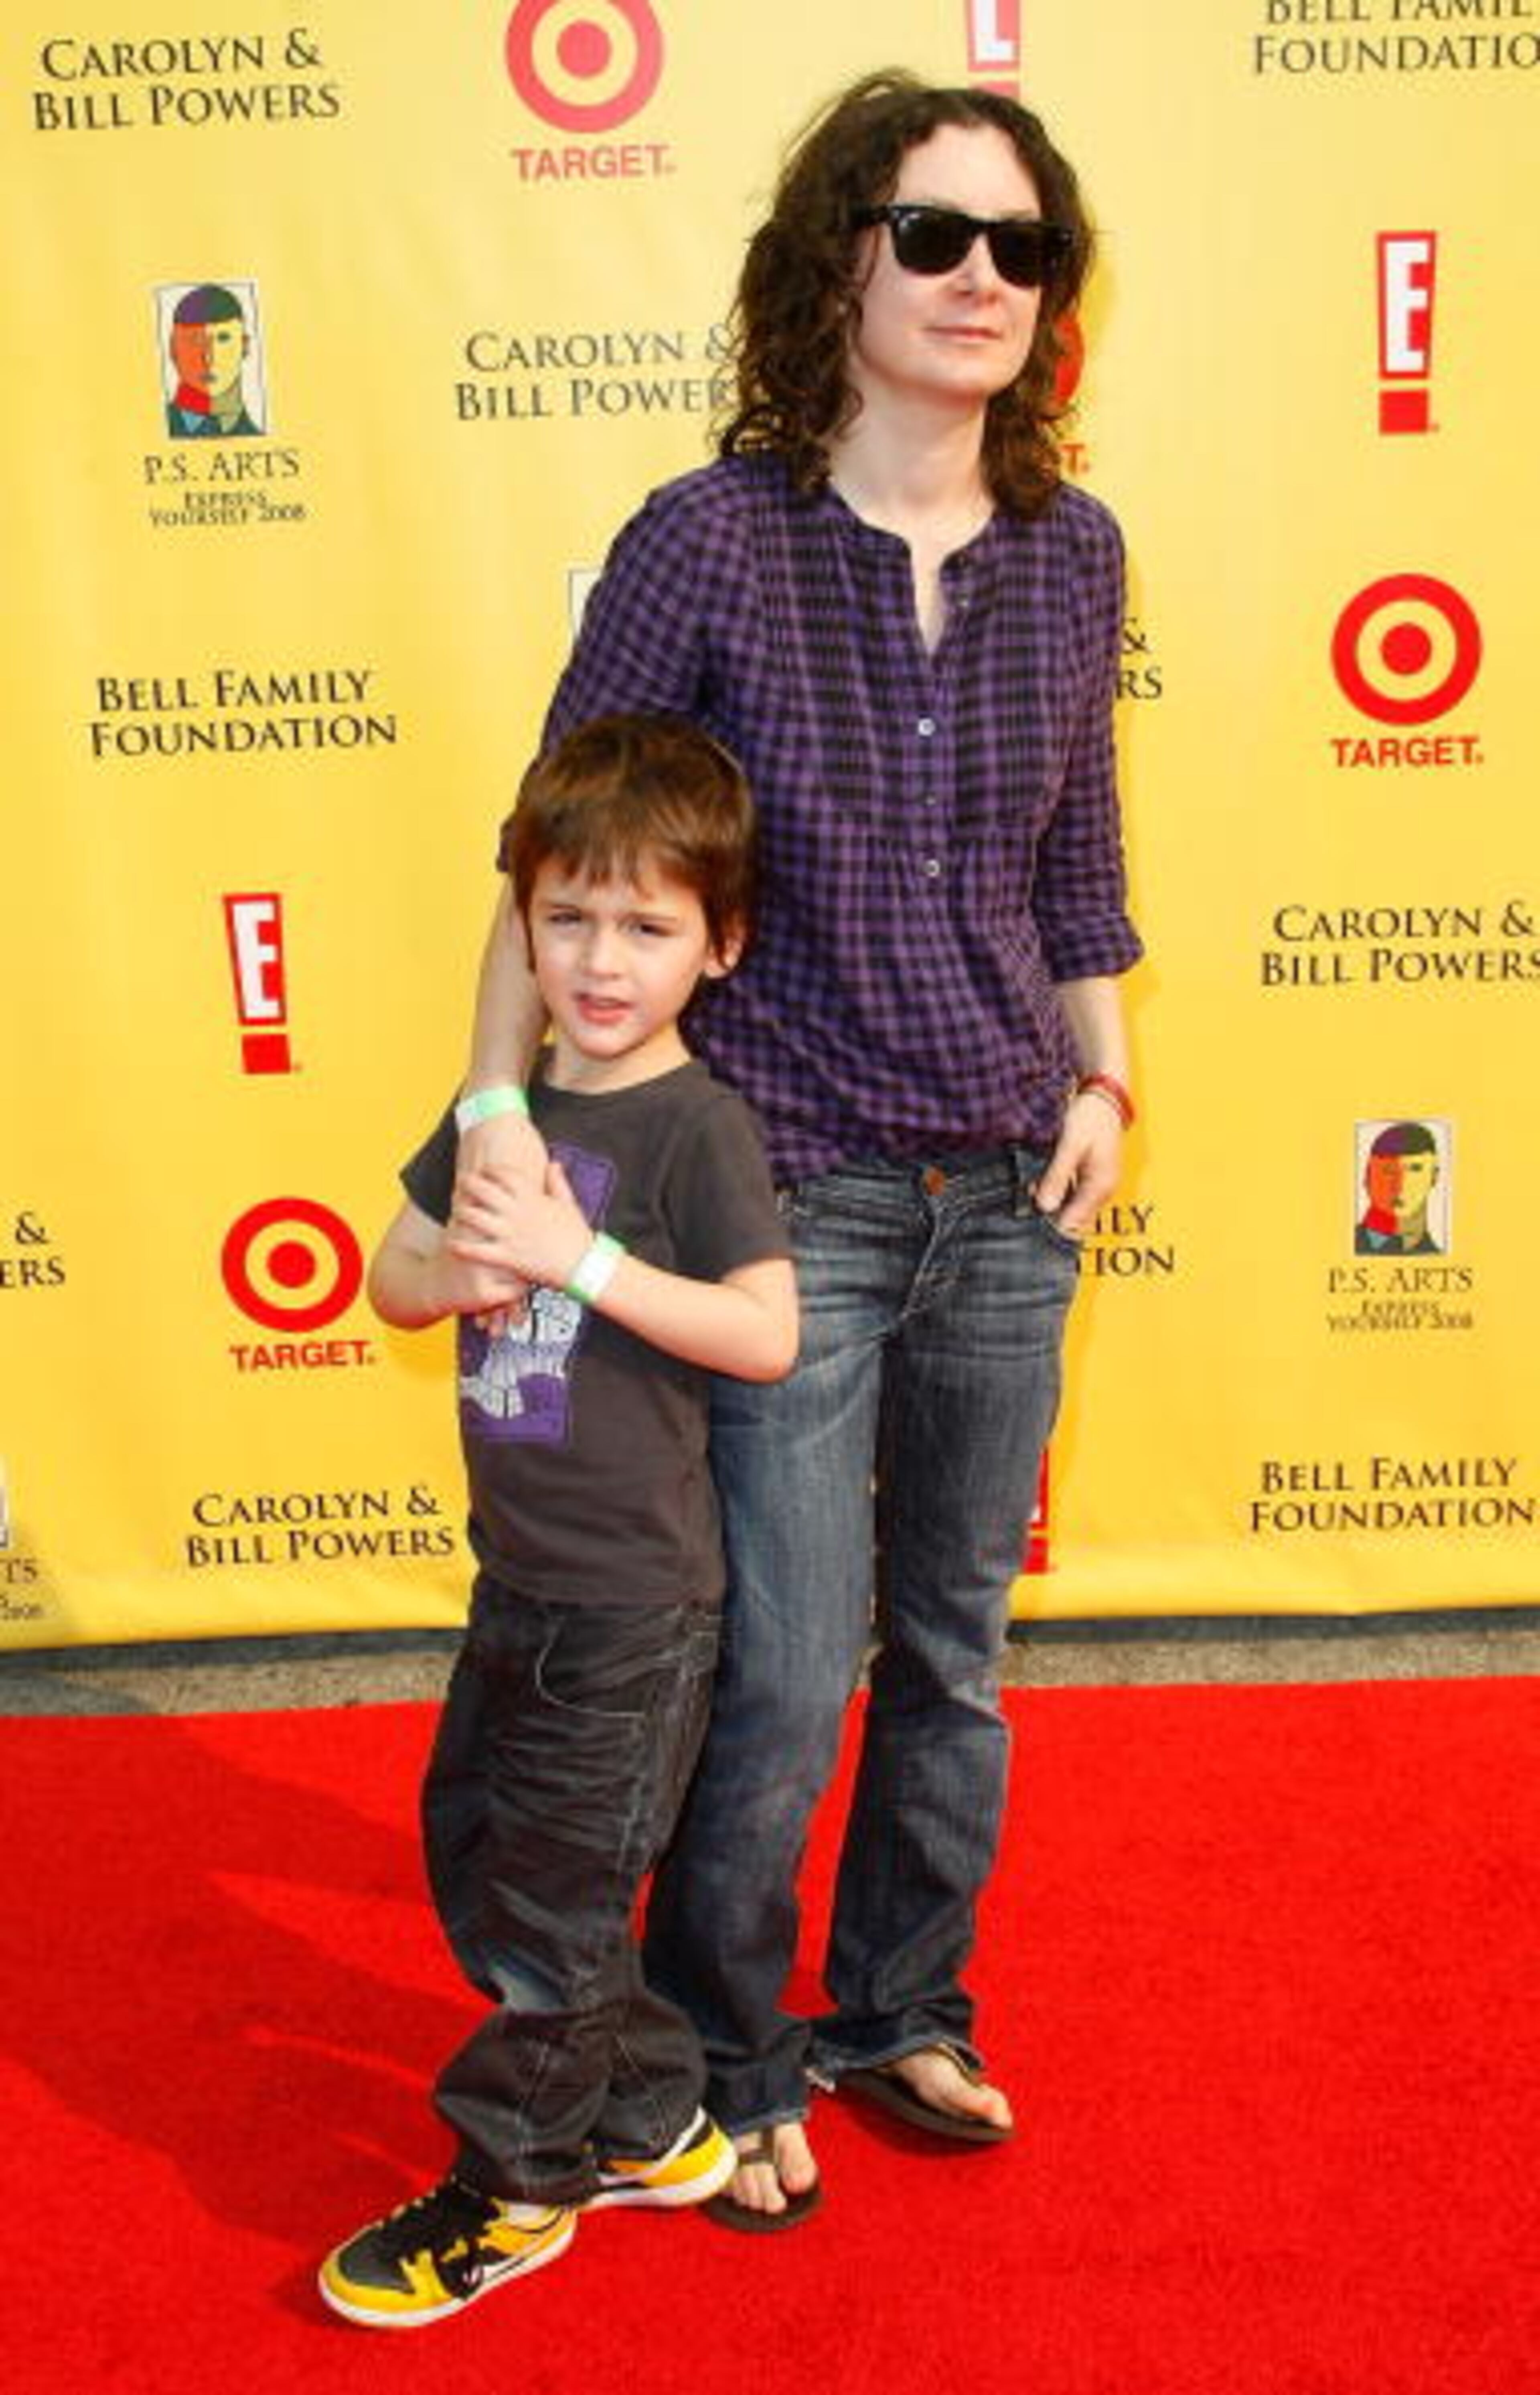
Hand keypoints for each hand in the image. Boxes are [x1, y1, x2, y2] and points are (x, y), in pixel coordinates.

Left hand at [447, 1156, 591, 1294]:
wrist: (582, 1265)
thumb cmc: (576, 1234)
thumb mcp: (569, 1203)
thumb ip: (558, 1182)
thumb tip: (553, 1163)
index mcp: (532, 1197)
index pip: (503, 1175)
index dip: (490, 1170)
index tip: (484, 1171)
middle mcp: (517, 1213)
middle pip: (482, 1190)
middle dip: (468, 1184)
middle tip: (461, 1184)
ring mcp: (510, 1234)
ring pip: (474, 1217)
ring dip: (461, 1212)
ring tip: (456, 1211)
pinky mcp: (507, 1256)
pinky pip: (478, 1250)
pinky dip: (462, 1246)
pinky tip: (452, 1243)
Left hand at [1034, 1092, 1122, 1236]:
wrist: (1104, 1096)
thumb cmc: (1090, 1118)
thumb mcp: (1070, 1146)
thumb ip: (1057, 1176)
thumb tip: (1044, 1207)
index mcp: (1099, 1188)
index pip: (1073, 1225)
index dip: (1048, 1226)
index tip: (1025, 1220)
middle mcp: (1102, 1191)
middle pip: (1072, 1219)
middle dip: (1048, 1216)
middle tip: (1023, 1205)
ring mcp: (1098, 1184)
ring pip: (1070, 1207)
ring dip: (1050, 1202)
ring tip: (1028, 1192)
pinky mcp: (1091, 1176)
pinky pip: (1072, 1193)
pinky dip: (1056, 1191)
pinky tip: (1039, 1182)